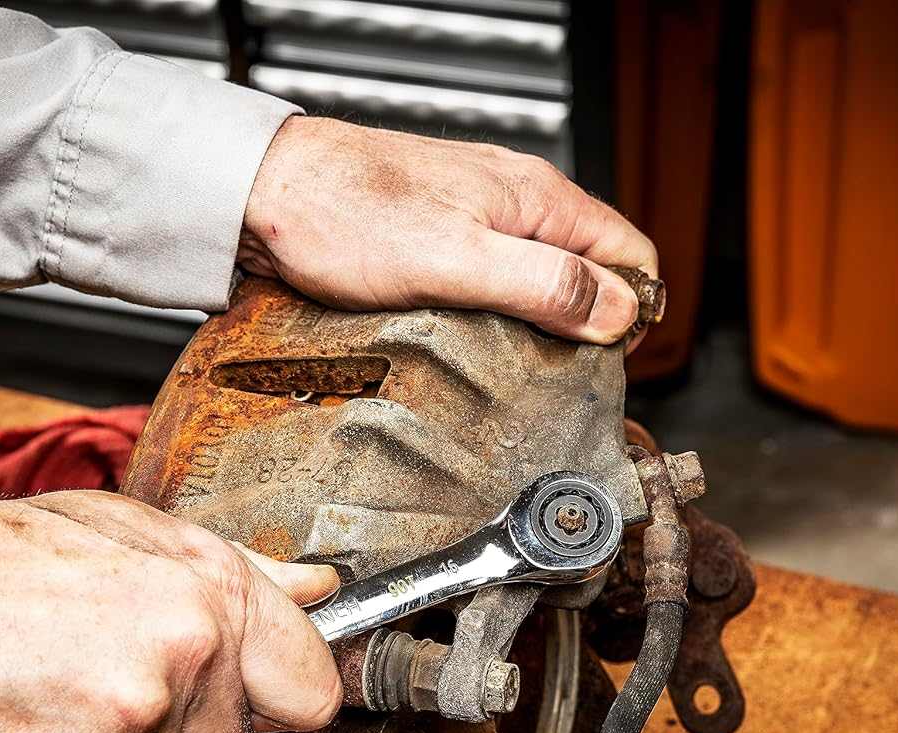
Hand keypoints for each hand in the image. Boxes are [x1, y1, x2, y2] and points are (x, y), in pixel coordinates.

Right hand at [0, 491, 339, 732]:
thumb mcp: (131, 531)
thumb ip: (238, 569)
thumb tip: (319, 589)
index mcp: (202, 602)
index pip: (309, 691)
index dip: (278, 691)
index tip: (252, 687)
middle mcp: (172, 674)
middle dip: (183, 722)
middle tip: (108, 669)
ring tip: (56, 686)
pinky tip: (27, 724)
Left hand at [241, 116, 657, 345]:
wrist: (266, 192)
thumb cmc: (348, 214)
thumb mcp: (459, 261)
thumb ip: (545, 284)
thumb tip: (616, 313)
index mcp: (539, 200)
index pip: (631, 255)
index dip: (631, 313)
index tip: (604, 360)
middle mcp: (517, 204)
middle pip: (590, 271)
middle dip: (584, 326)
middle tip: (554, 375)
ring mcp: (478, 219)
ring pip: (540, 280)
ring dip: (536, 325)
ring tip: (511, 366)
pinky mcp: (441, 239)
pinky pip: (494, 283)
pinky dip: (495, 316)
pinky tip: (469, 342)